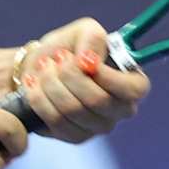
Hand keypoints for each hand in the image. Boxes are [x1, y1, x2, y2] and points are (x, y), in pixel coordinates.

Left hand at [14, 18, 150, 143]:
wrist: (40, 67)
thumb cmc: (69, 49)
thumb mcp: (83, 31)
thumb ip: (93, 37)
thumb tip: (88, 60)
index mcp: (133, 83)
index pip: (134, 89)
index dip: (106, 76)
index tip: (82, 59)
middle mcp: (121, 109)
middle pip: (98, 100)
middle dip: (69, 75)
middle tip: (56, 58)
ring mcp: (99, 127)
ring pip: (74, 110)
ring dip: (51, 84)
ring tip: (43, 68)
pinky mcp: (75, 137)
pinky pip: (57, 122)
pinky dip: (41, 100)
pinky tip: (34, 86)